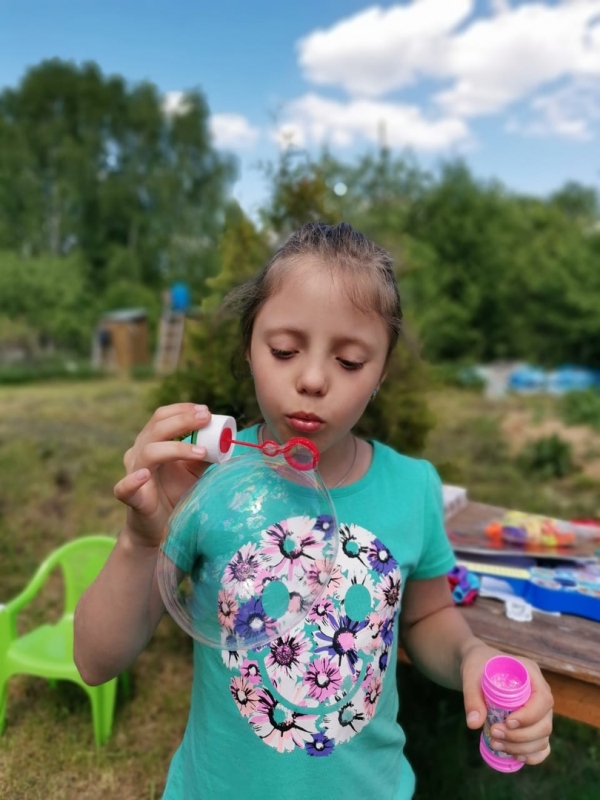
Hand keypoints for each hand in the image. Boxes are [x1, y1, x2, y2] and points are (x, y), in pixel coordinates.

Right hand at [113, 403, 211, 547]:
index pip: (162, 417)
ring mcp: (133, 473)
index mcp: (152, 442)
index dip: (182, 410)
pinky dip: (133, 480)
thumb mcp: (193, 470)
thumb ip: (202, 454)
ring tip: (201, 451)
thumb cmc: (174, 494)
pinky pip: (124, 487)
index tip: (205, 411)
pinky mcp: (131, 497)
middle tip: (205, 419)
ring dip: (175, 448)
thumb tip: (221, 438)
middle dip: (183, 420)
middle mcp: (140, 453)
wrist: (159, 529)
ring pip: (148, 452)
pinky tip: (144, 475)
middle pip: (156, 428)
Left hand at [461, 642, 552, 765]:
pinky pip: (542, 745)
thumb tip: (473, 724)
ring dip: (522, 747)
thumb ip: (472, 696)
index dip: (529, 715)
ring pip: (543, 737)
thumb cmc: (478, 666)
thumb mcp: (471, 674)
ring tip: (496, 744)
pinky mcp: (534, 724)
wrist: (479, 667)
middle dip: (520, 736)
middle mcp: (540, 692)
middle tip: (494, 733)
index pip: (543, 699)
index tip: (507, 722)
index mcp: (531, 673)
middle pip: (545, 723)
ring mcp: (540, 710)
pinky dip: (532, 754)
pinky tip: (515, 755)